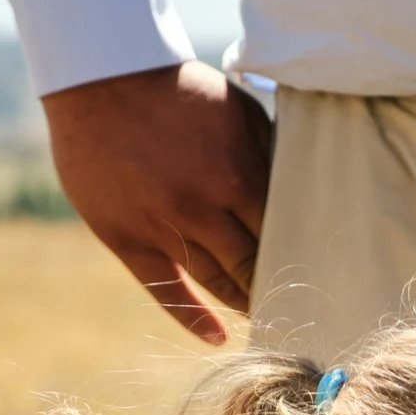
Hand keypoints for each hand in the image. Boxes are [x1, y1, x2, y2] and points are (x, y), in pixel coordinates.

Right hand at [42, 60, 273, 343]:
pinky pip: (165, 291)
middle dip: (274, 282)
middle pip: (252, 264)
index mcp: (237, 174)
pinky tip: (217, 337)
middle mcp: (202, 209)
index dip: (299, 253)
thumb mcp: (236, 109)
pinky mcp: (127, 240)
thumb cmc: (177, 89)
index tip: (315, 270)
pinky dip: (193, 318)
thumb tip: (297, 194)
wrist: (100, 78)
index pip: (281, 231)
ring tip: (261, 313)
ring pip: (214, 281)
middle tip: (294, 299)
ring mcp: (162, 228)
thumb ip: (267, 153)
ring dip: (241, 301)